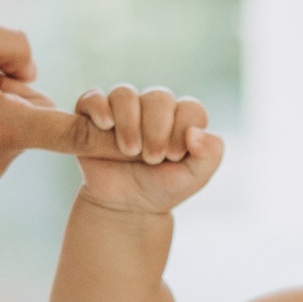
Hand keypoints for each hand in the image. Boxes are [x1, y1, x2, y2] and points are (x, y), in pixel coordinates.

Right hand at [68, 83, 224, 215]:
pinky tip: (106, 125)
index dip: (183, 129)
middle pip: (158, 97)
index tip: (174, 157)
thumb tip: (196, 132)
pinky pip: (92, 97)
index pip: (189, 107)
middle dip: (157, 129)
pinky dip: (99, 107)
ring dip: (129, 121)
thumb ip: (210, 154)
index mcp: (182, 118)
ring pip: (124, 94)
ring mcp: (123, 110)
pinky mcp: (94, 116)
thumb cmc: (162, 188)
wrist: (126, 207)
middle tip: (152, 159)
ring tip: (130, 150)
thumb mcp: (194, 178)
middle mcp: (153, 108)